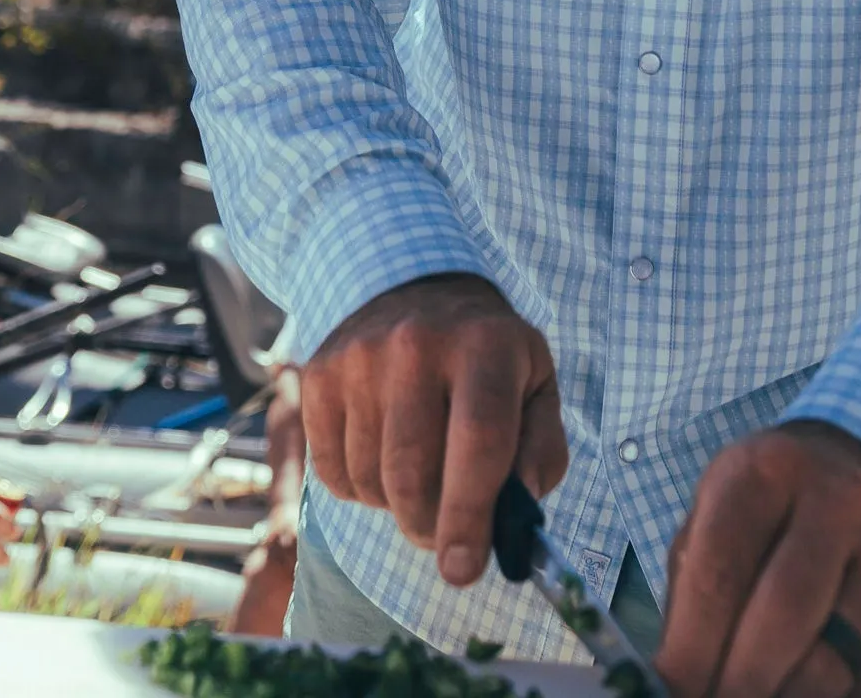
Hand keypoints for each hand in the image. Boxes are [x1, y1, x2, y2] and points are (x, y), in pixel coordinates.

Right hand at [301, 273, 565, 587]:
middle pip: (413, 475)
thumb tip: (516, 514)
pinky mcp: (319, 373)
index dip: (471, 517)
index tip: (463, 570)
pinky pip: (331, 473)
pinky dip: (359, 488)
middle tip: (443, 534)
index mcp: (486, 343)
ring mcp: (360, 355)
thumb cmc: (488, 357)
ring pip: (371, 481)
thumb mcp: (536, 386)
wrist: (417, 289)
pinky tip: (383, 453)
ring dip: (396, 506)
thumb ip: (540, 454)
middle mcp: (418, 341)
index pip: (478, 442)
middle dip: (429, 526)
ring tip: (419, 473)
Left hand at [658, 421, 860, 697]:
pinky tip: (797, 688)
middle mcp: (836, 501)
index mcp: (767, 471)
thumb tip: (675, 681)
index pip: (722, 572)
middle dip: (741, 681)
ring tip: (753, 697)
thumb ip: (694, 591)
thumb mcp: (719, 512)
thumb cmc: (767, 505)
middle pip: (783, 616)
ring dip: (784, 697)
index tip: (678, 688)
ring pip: (831, 661)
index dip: (694, 646)